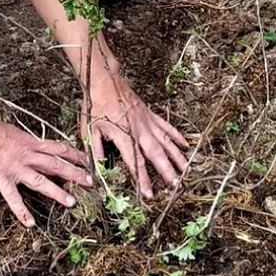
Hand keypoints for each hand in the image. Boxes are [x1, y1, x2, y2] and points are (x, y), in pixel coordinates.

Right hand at [0, 120, 92, 226]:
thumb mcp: (13, 132)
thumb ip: (24, 141)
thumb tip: (32, 144)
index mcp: (31, 143)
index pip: (58, 148)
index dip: (74, 154)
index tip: (87, 160)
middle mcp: (28, 155)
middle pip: (56, 164)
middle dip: (75, 173)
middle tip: (90, 182)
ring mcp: (16, 168)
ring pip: (42, 181)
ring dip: (58, 192)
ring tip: (72, 202)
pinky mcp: (2, 179)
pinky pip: (14, 198)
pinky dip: (22, 211)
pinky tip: (30, 223)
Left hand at [84, 74, 189, 197]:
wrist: (105, 82)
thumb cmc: (95, 106)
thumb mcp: (89, 130)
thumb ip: (96, 151)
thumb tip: (98, 170)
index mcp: (124, 136)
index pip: (136, 162)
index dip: (143, 179)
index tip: (149, 194)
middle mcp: (139, 131)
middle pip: (156, 155)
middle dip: (167, 172)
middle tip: (176, 186)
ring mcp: (147, 122)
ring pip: (166, 142)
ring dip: (177, 157)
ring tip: (186, 171)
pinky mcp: (151, 115)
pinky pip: (167, 127)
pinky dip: (177, 137)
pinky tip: (186, 146)